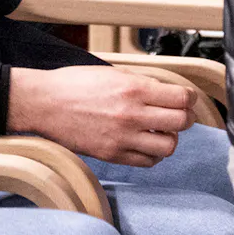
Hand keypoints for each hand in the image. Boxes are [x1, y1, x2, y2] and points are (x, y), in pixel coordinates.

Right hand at [6, 65, 193, 165]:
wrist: (44, 103)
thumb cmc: (73, 84)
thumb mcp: (111, 73)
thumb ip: (140, 83)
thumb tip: (164, 91)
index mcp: (133, 88)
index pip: (181, 97)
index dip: (189, 98)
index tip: (186, 99)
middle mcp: (132, 114)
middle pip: (181, 122)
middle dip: (186, 118)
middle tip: (181, 116)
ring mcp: (123, 137)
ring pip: (169, 146)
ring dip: (170, 138)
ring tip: (161, 131)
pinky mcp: (113, 155)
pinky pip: (148, 161)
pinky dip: (153, 154)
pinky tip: (146, 144)